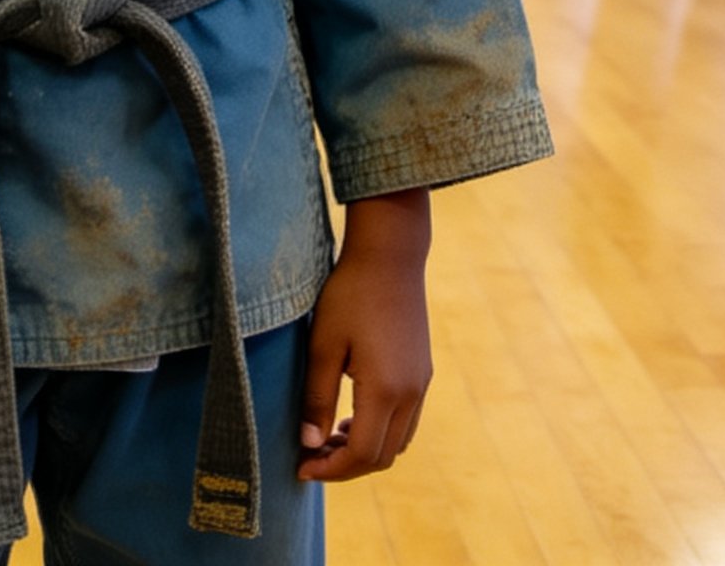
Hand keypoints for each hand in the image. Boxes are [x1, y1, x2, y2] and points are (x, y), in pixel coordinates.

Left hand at [299, 188, 432, 482]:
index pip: (361, 454)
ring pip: (398, 443)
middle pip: (382, 457)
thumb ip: (317, 397)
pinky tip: (353, 416)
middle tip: (311, 455)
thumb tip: (308, 442)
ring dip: (365, 450)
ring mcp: (421, 384)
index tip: (301, 467)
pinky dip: (381, 431)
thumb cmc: (350, 294)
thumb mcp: (324, 344)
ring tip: (328, 437)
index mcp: (386, 390)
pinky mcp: (423, 372)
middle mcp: (411, 394)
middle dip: (346, 466)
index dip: (330, 469)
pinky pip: (406, 421)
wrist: (390, 255)